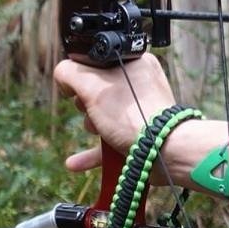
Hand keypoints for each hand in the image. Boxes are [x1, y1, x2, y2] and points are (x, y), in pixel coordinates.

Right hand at [55, 53, 178, 172]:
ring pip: (103, 116)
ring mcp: (141, 112)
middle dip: (87, 104)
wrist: (164, 150)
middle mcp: (141, 85)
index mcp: (135, 63)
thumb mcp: (92, 85)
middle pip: (97, 91)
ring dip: (93, 126)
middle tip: (92, 108)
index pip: (96, 63)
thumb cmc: (132, 114)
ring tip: (99, 129)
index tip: (79, 88)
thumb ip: (70, 73)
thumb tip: (63, 76)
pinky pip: (109, 142)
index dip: (82, 76)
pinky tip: (73, 163)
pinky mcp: (140, 136)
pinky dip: (92, 152)